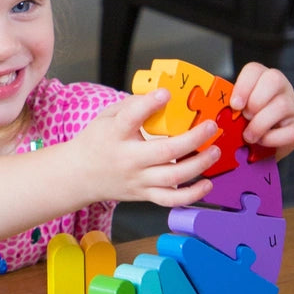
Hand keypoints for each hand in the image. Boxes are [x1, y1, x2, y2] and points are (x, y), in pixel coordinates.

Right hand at [74, 90, 220, 207]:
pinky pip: (170, 199)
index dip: (149, 104)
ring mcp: (138, 179)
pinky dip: (192, 195)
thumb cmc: (95, 143)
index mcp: (115, 135)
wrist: (79, 175)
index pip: (131, 119)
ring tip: (214, 151)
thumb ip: (131, 105)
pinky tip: (207, 184)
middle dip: (194, 138)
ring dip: (200, 164)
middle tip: (211, 126)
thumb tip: (161, 96)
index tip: (165, 94)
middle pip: (165, 152)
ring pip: (173, 176)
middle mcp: (128, 160)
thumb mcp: (105, 117)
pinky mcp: (144, 194)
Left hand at [230, 63, 293, 159]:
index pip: (254, 69)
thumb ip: (225, 108)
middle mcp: (281, 89)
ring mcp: (293, 106)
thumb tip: (209, 109)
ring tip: (249, 135)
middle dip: (255, 100)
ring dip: (260, 124)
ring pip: (282, 105)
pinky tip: (263, 142)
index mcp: (260, 81)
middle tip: (245, 117)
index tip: (235, 104)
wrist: (256, 152)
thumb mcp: (232, 114)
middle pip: (274, 79)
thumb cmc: (242, 128)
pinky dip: (273, 139)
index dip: (243, 85)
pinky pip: (292, 130)